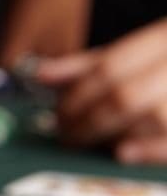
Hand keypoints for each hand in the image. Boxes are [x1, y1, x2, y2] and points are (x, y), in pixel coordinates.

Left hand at [36, 18, 166, 163]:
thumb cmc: (159, 71)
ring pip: (149, 119)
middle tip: (67, 135)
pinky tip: (122, 154)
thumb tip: (40, 73)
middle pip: (124, 96)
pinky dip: (147, 151)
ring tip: (91, 142)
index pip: (109, 66)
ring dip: (111, 136)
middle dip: (87, 121)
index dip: (76, 95)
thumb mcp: (129, 58)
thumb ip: (86, 67)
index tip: (58, 114)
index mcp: (161, 42)